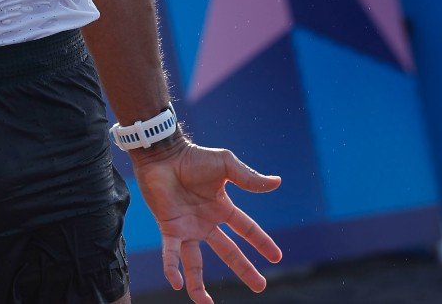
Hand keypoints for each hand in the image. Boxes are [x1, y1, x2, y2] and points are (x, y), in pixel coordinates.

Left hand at [132, 138, 281, 302]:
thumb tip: (277, 183)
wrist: (164, 154)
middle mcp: (206, 223)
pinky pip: (170, 254)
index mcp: (222, 208)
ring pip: (194, 263)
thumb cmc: (193, 157)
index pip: (247, 230)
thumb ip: (248, 178)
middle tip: (260, 287)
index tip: (277, 257)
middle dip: (244, 270)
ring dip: (198, 284)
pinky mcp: (168, 228)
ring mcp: (187, 228)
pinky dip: (172, 268)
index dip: (262, 242)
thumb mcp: (226, 165)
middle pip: (228, 252)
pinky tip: (176, 284)